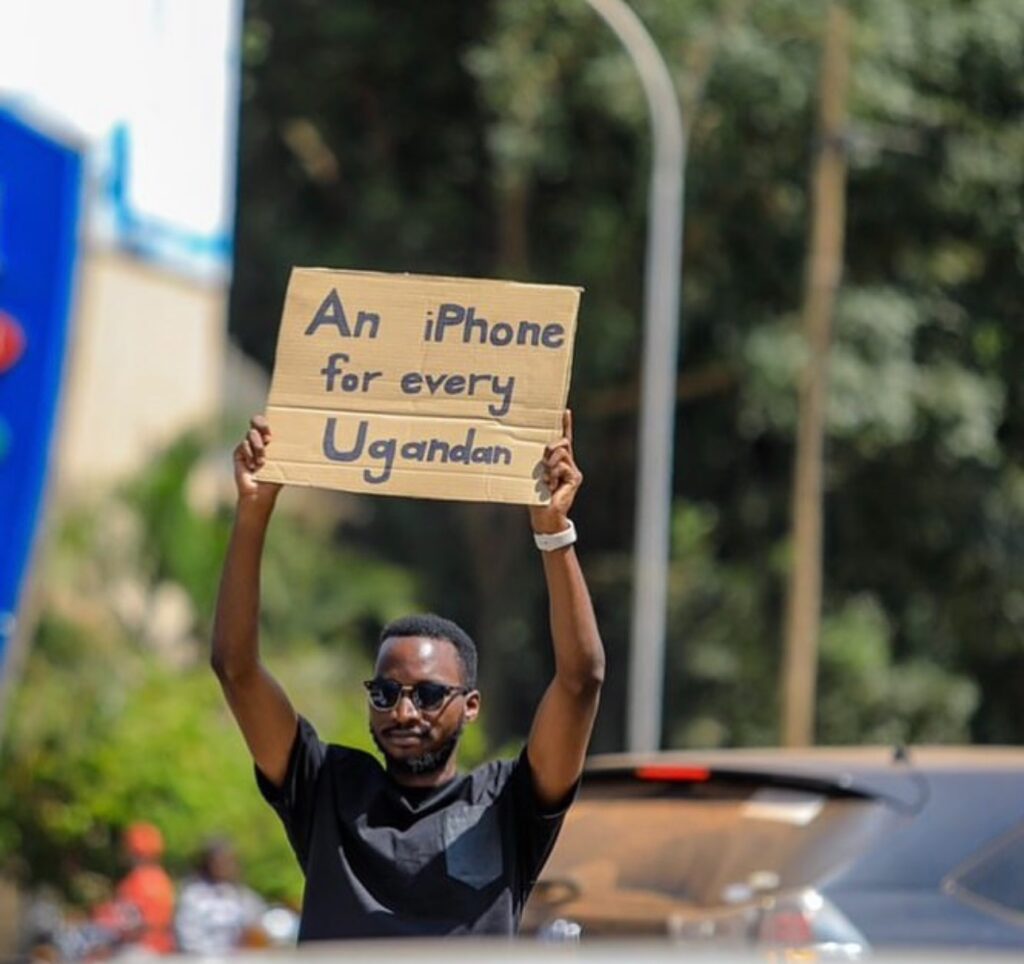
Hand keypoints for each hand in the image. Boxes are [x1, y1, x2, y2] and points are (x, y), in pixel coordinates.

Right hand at [233, 415, 281, 509]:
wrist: (260, 493)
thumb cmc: (275, 478)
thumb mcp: (284, 462)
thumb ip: (290, 450)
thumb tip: (309, 441)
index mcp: (272, 440)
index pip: (270, 423)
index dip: (270, 422)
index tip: (274, 431)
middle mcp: (259, 440)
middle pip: (256, 420)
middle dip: (261, 424)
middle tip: (268, 436)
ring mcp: (248, 446)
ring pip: (251, 433)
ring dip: (258, 447)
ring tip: (262, 462)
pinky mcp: (239, 452)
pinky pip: (243, 445)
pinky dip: (249, 455)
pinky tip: (252, 466)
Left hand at [530, 409, 581, 533]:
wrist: (544, 515)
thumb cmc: (535, 496)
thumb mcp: (534, 474)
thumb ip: (538, 461)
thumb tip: (540, 451)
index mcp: (557, 460)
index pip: (563, 438)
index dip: (564, 424)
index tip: (564, 410)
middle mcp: (567, 463)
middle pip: (563, 442)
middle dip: (551, 446)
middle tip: (543, 459)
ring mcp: (572, 470)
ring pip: (561, 452)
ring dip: (549, 462)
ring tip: (546, 477)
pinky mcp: (575, 477)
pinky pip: (563, 465)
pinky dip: (553, 473)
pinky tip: (551, 485)